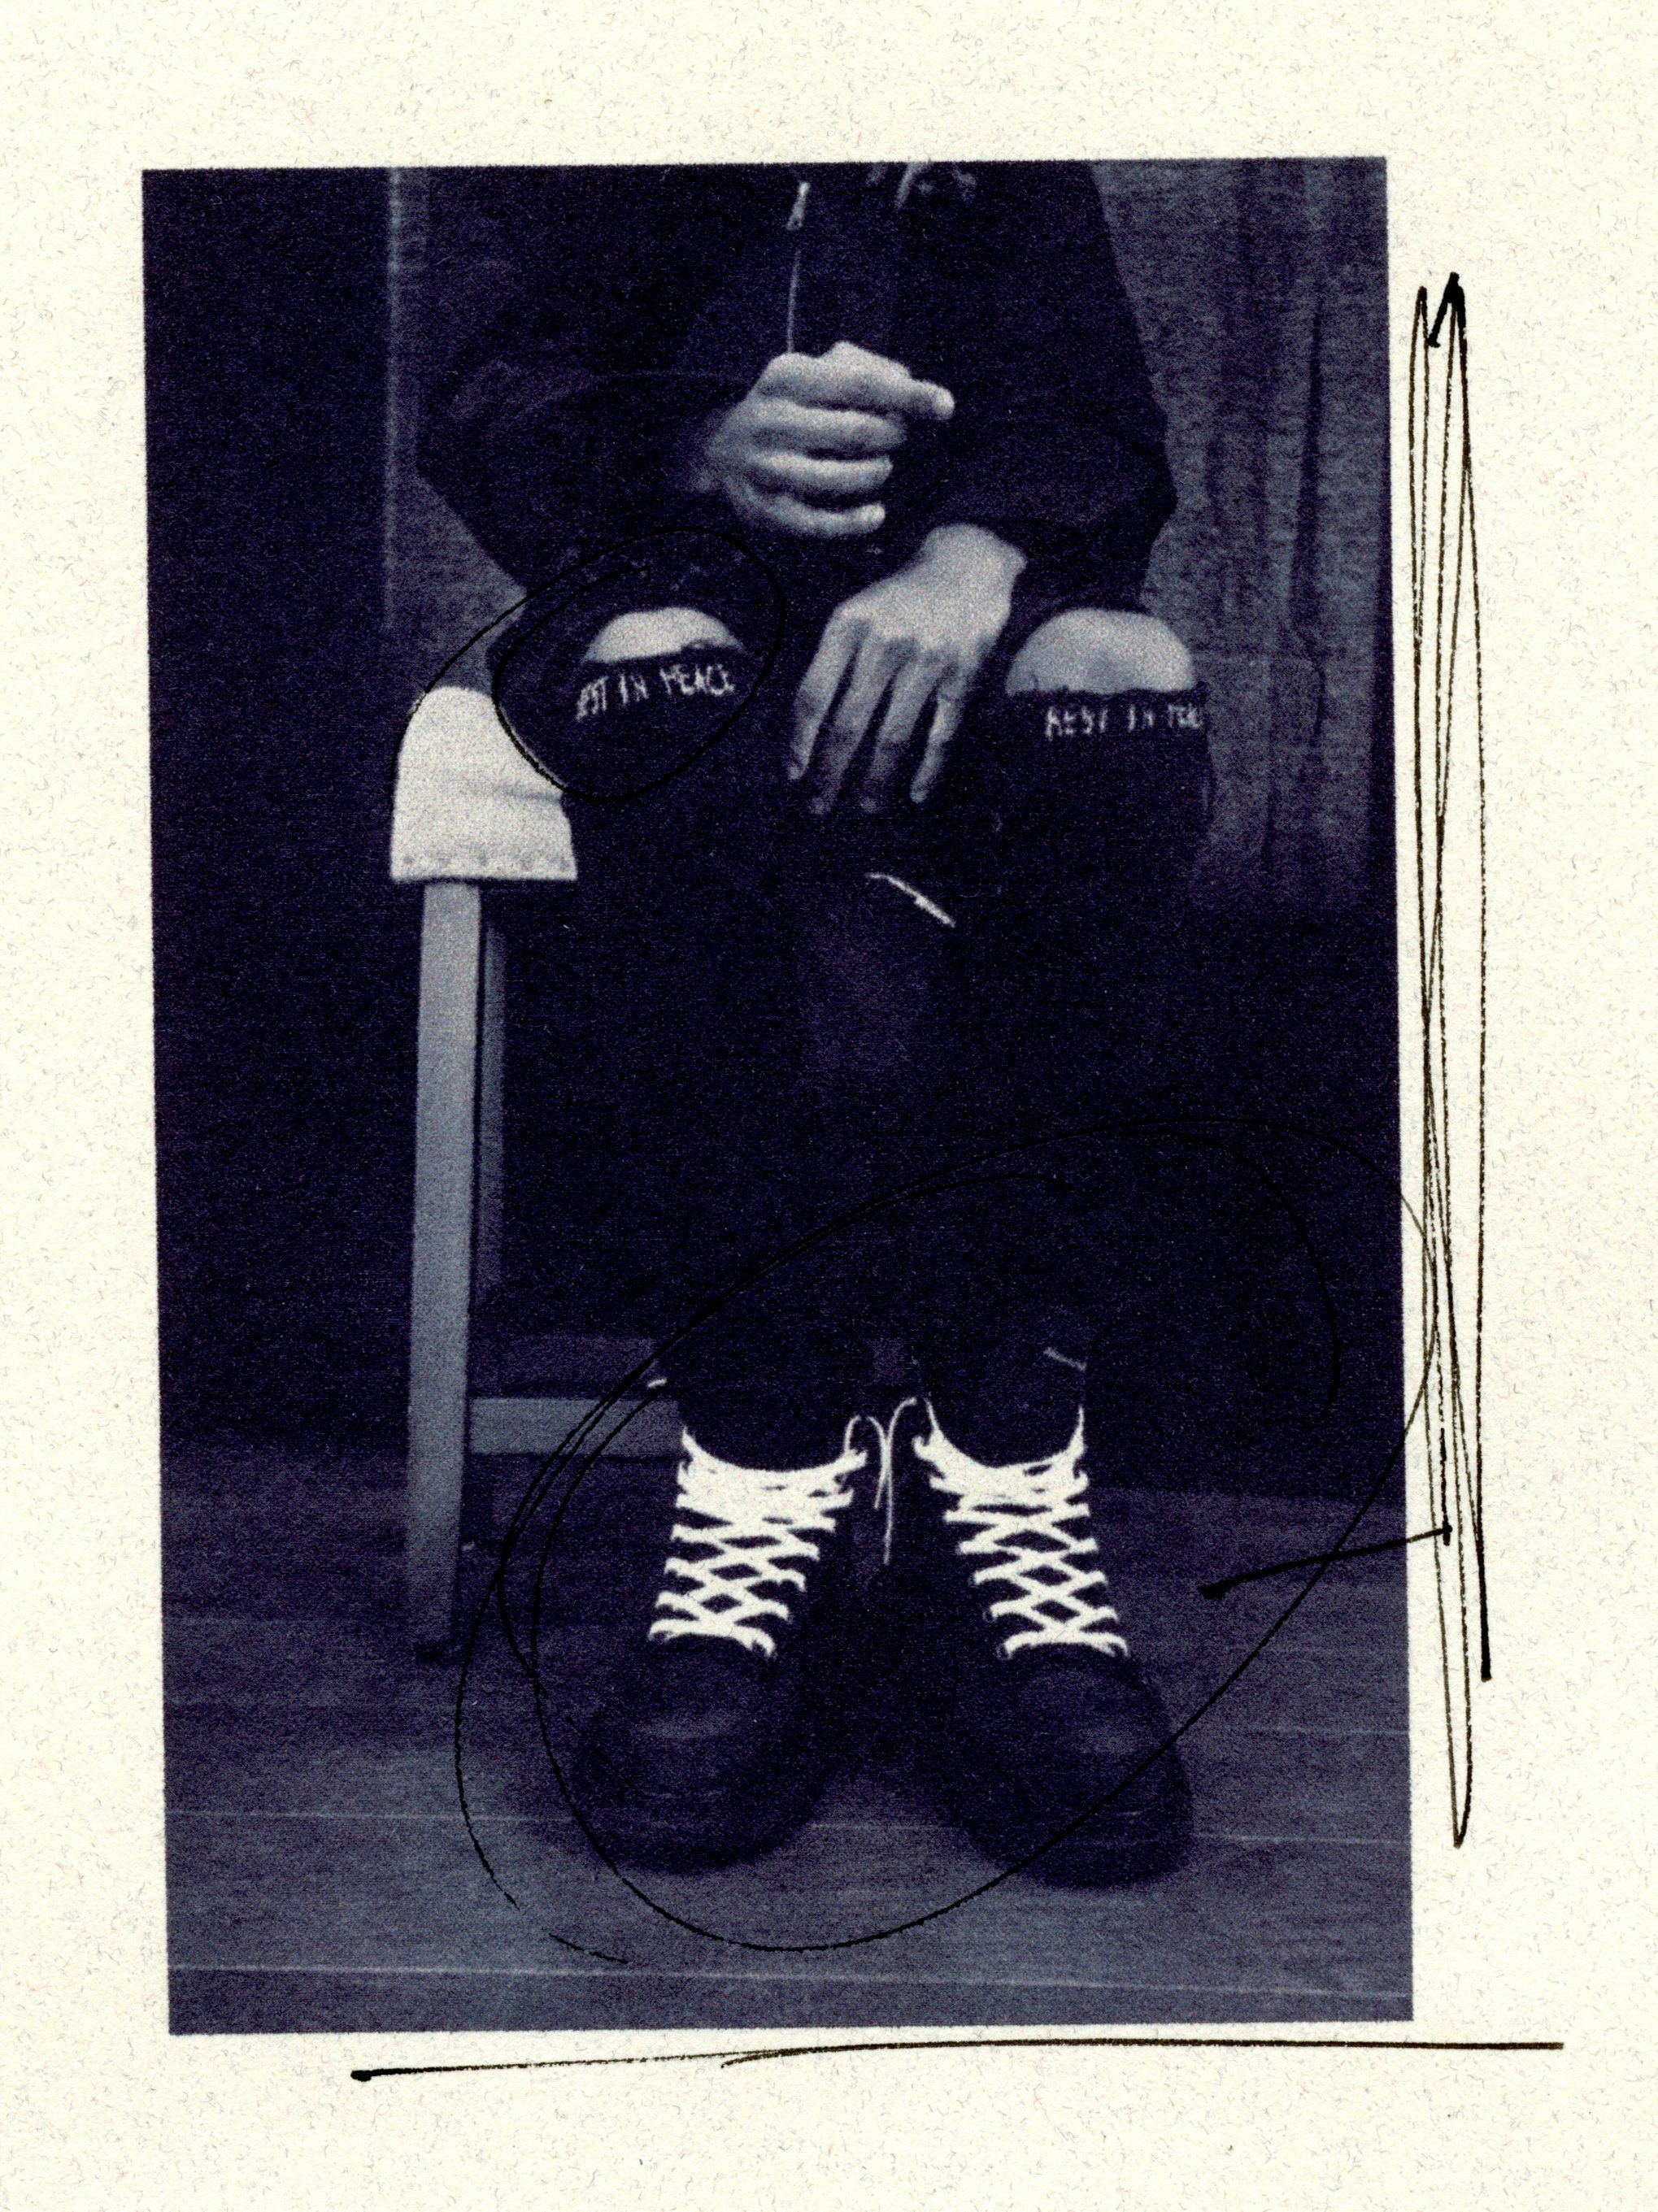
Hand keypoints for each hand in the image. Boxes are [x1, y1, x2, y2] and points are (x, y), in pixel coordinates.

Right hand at [698, 341, 953, 541]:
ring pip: (838, 478)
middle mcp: (771, 419)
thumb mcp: (818, 372)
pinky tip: (877, 514)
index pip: (860, 384)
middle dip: (892, 437)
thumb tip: (908, 382)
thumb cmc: (793, 406)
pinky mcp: (764, 509)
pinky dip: (855, 522)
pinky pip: (818, 523)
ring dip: (875, 475)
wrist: (721, 448)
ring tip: (881, 467)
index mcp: (788, 376)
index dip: (907, 396)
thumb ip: (865, 369)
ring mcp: (764, 466)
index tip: (946, 406)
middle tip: (897, 438)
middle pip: (855, 432)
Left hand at [789, 525, 1027, 811]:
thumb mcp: (857, 610)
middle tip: (817, 808)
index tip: (791, 775)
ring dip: (875, 781)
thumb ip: (832, 659)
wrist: (967, 562)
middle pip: (848, 724)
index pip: (813, 694)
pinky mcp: (963, 674)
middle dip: (829, 773)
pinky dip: (928, 770)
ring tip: (865, 808)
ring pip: (892, 736)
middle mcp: (885, 642)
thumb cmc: (901, 597)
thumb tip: (803, 726)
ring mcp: (927, 660)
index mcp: (848, 624)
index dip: (798, 741)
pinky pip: (940, 734)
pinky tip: (915, 795)